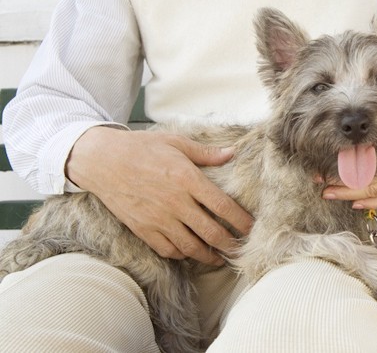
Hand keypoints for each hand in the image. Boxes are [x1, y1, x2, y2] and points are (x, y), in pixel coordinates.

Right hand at [66, 126, 253, 264]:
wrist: (101, 160)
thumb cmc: (140, 147)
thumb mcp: (175, 142)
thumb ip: (206, 153)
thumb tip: (232, 153)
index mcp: (187, 179)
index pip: (223, 206)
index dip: (241, 221)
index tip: (252, 228)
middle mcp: (175, 202)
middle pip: (212, 232)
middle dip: (231, 244)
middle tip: (242, 249)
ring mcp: (158, 219)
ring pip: (192, 246)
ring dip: (210, 255)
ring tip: (221, 257)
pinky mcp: (143, 229)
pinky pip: (168, 249)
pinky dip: (183, 254)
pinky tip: (192, 253)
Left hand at [322, 90, 376, 208]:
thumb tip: (374, 97)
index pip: (368, 150)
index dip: (346, 155)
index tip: (327, 154)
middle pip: (365, 174)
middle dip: (339, 178)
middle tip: (318, 178)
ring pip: (374, 190)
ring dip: (349, 193)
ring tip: (329, 193)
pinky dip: (372, 202)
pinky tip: (355, 202)